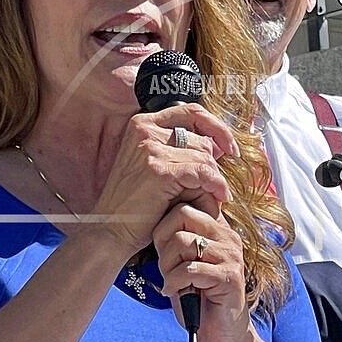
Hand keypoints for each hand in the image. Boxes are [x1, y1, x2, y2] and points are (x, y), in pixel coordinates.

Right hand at [90, 104, 238, 254]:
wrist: (112, 230)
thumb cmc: (136, 202)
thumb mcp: (155, 165)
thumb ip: (182, 149)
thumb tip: (218, 144)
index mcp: (142, 123)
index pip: (192, 111)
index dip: (216, 127)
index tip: (230, 146)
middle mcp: (144, 129)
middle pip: (201, 138)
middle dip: (213, 163)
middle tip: (213, 185)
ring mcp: (150, 147)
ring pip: (204, 156)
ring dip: (214, 179)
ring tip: (211, 196)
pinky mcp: (159, 169)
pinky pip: (203, 172)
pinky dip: (216, 185)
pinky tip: (218, 197)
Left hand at [153, 204, 256, 341]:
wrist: (223, 337)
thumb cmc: (198, 299)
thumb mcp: (182, 264)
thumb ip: (174, 242)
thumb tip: (150, 222)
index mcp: (216, 229)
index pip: (183, 205)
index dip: (163, 226)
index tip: (163, 251)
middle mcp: (227, 236)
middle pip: (182, 214)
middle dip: (163, 242)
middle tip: (165, 266)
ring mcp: (231, 256)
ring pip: (183, 241)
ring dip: (168, 266)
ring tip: (172, 281)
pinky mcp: (230, 277)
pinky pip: (190, 269)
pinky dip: (175, 282)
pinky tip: (174, 292)